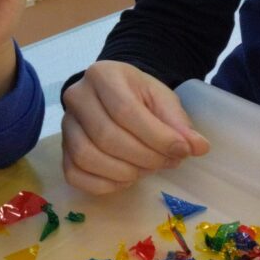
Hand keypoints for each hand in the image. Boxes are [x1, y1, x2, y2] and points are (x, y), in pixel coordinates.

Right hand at [61, 61, 209, 194]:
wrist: (112, 94)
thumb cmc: (138, 96)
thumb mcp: (162, 98)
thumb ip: (178, 122)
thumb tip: (197, 147)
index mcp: (102, 75)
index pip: (125, 111)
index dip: (156, 136)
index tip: (182, 151)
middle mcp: (76, 97)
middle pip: (106, 136)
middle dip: (144, 157)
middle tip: (167, 162)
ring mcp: (65, 125)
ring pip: (87, 157)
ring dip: (124, 172)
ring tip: (146, 169)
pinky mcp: (62, 149)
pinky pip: (75, 174)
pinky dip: (103, 184)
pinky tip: (125, 179)